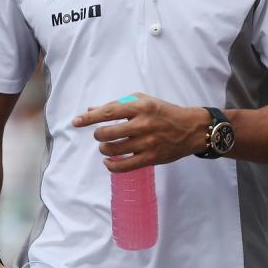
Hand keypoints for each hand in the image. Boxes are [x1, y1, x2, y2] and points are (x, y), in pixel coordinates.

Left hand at [72, 92, 208, 171]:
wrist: (191, 128)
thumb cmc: (164, 112)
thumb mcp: (142, 101)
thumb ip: (117, 105)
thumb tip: (91, 110)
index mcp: (139, 107)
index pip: (108, 112)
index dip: (89, 118)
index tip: (76, 122)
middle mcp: (142, 124)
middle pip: (107, 133)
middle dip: (98, 135)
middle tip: (101, 135)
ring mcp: (147, 143)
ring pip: (113, 150)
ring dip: (104, 149)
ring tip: (106, 146)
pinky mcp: (151, 158)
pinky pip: (124, 166)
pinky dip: (111, 165)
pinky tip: (109, 161)